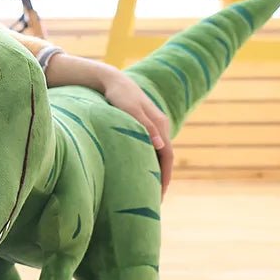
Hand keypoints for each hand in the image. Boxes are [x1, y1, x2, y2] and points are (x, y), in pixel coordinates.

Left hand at [101, 69, 173, 197]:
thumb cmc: (119, 95)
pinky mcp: (144, 126)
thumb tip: (161, 146)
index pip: (167, 156)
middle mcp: (160, 126)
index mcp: (160, 124)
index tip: (160, 194)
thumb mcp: (130, 110)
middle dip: (162, 178)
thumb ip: (145, 127)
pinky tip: (140, 171)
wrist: (113, 81)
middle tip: (155, 199)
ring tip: (148, 190)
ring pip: (158, 154)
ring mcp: (153, 127)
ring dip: (156, 171)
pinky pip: (150, 148)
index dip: (165, 176)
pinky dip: (148, 161)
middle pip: (165, 157)